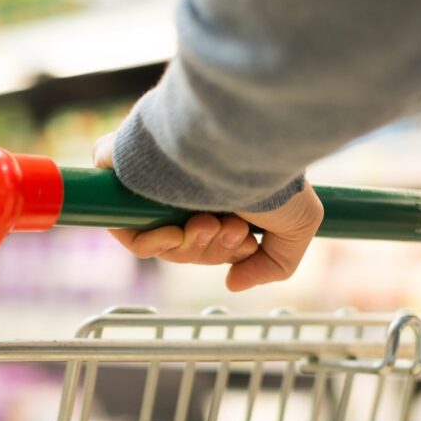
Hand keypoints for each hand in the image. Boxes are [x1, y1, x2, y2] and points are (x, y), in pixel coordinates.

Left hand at [94, 132, 322, 290]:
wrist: (243, 137)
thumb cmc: (272, 173)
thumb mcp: (297, 225)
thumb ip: (274, 264)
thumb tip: (233, 282)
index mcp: (219, 190)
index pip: (208, 239)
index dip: (223, 252)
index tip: (245, 242)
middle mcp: (186, 184)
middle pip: (184, 246)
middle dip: (211, 250)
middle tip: (231, 229)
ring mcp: (155, 181)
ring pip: (159, 242)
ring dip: (188, 246)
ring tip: (211, 223)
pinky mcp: (123, 173)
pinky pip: (125, 227)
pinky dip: (150, 242)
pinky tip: (175, 234)